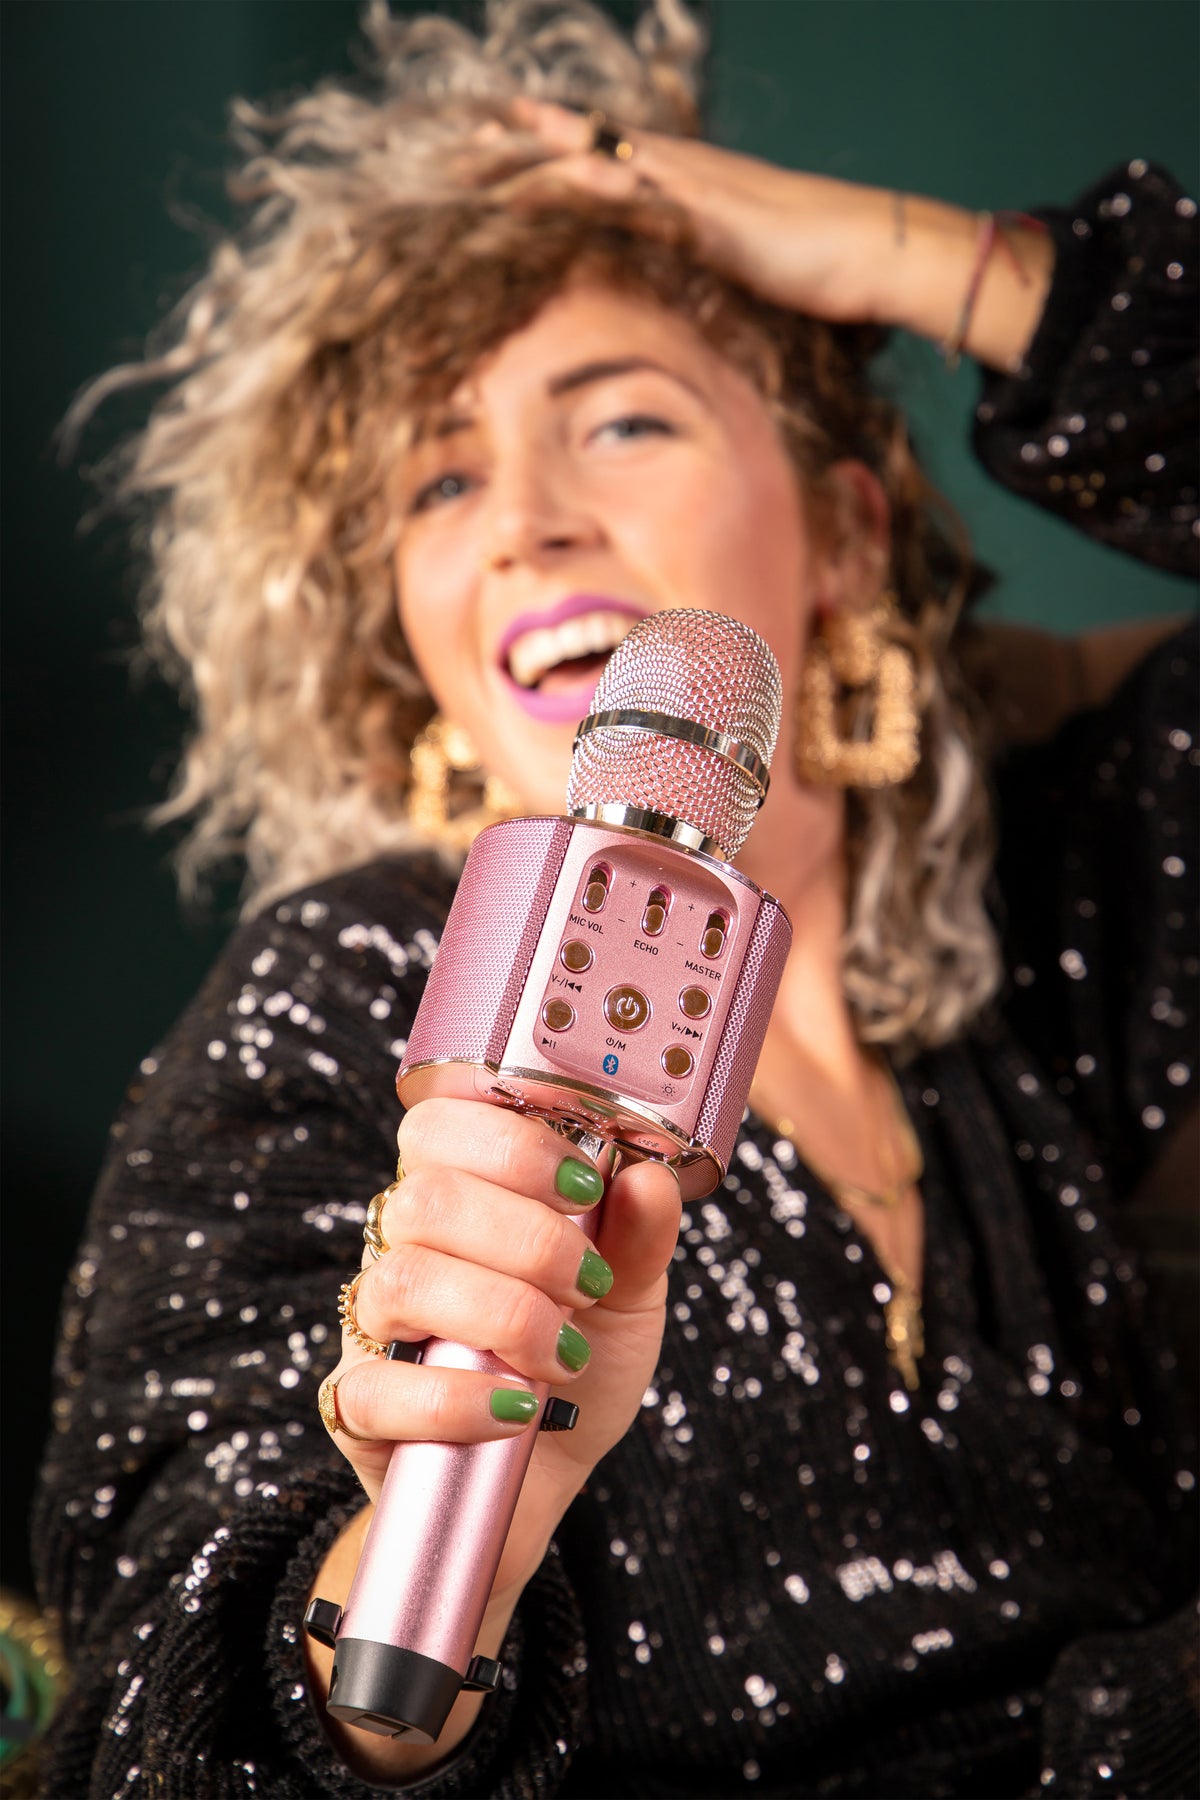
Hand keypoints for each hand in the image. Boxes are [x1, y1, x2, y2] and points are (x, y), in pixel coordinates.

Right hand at [320, 1096, 680, 1605]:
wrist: (543, 1479)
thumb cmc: (576, 1368)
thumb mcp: (628, 1297)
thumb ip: (638, 1236)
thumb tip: (647, 1177)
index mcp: (461, 1198)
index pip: (439, 1124)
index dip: (510, 1143)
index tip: (584, 1186)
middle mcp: (404, 1248)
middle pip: (424, 1198)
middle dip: (527, 1239)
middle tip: (586, 1285)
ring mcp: (374, 1326)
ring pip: (402, 1282)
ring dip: (501, 1315)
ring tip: (562, 1356)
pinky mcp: (358, 1406)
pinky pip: (377, 1389)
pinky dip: (455, 1399)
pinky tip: (514, 1410)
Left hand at [504, 97, 896, 325]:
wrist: (868, 252)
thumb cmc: (812, 265)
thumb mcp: (737, 261)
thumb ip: (696, 257)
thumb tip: (666, 281)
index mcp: (682, 179)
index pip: (600, 152)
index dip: (547, 147)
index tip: (494, 147)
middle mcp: (679, 169)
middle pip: (584, 145)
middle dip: (522, 144)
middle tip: (460, 147)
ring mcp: (691, 185)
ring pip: (599, 160)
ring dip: (539, 161)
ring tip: (481, 160)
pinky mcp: (707, 214)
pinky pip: (642, 198)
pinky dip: (597, 190)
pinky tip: (558, 185)